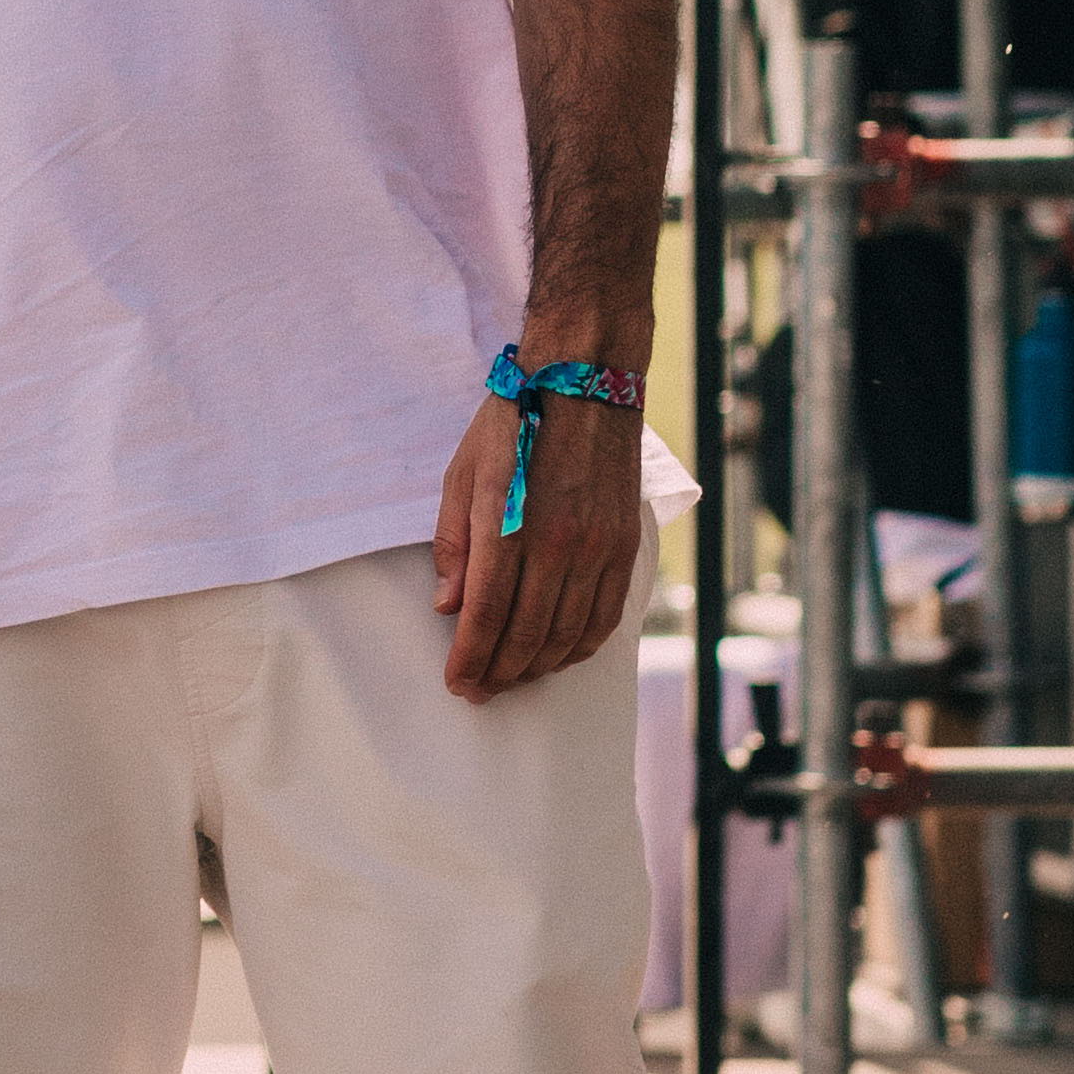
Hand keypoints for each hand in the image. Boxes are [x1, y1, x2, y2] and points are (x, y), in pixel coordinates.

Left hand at [433, 372, 641, 702]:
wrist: (585, 383)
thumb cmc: (513, 423)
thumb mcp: (463, 474)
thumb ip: (454, 545)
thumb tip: (449, 606)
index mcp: (509, 527)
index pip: (486, 615)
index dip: (470, 658)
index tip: (457, 682)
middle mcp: (558, 546)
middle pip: (525, 635)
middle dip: (498, 673)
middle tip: (479, 690)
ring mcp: (597, 550)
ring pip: (566, 635)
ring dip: (536, 666)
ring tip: (512, 677)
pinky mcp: (625, 547)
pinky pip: (604, 617)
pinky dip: (579, 647)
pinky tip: (557, 655)